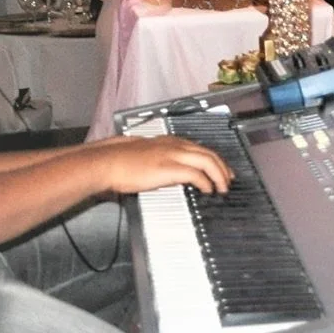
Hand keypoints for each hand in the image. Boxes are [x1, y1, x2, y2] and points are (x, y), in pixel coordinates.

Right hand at [99, 135, 230, 196]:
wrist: (105, 162)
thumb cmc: (117, 162)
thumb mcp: (143, 156)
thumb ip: (158, 159)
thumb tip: (167, 172)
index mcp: (167, 142)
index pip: (199, 147)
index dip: (214, 158)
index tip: (220, 168)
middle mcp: (173, 146)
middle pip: (209, 153)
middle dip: (223, 167)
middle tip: (228, 179)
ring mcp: (172, 155)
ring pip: (208, 161)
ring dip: (219, 175)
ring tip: (222, 187)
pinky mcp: (169, 168)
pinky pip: (196, 174)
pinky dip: (206, 182)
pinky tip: (208, 190)